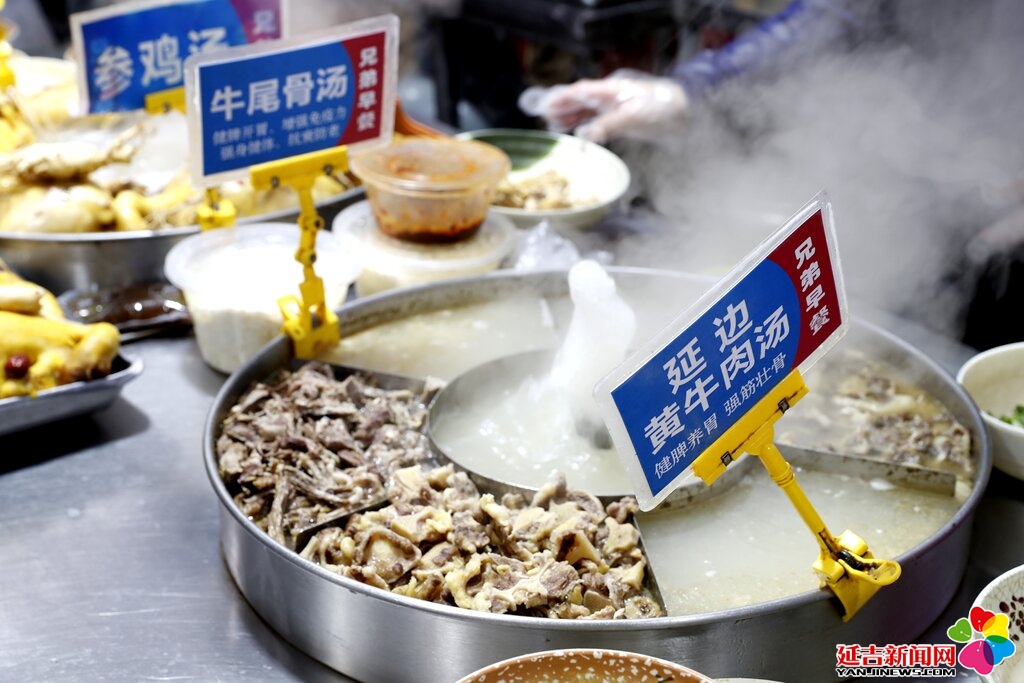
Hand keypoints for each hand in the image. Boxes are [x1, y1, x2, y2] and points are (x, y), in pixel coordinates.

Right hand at [520, 73, 688, 143]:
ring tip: (557, 125)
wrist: (688, 115)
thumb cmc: (662, 109)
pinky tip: (582, 133)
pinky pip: (601, 122)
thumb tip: (585, 135)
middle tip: (546, 117)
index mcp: (612, 91)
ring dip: (574, 118)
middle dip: (565, 107)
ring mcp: (619, 109)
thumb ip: (608, 125)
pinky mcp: (627, 121)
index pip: (582, 92)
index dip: (564, 98)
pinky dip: (589, 126)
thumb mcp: (633, 117)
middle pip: (583, 101)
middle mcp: (613, 98)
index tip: (547, 105)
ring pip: (591, 111)